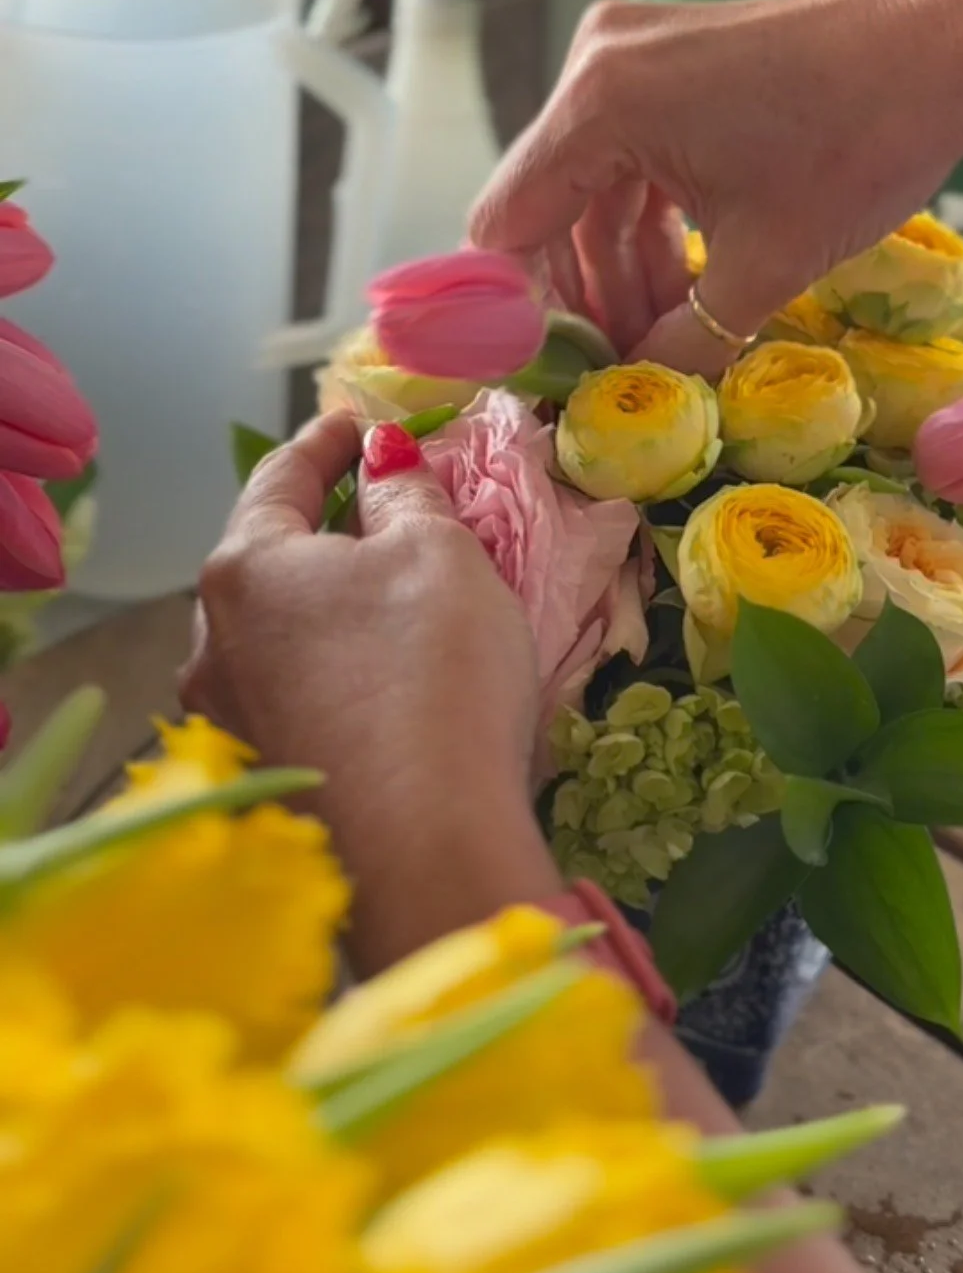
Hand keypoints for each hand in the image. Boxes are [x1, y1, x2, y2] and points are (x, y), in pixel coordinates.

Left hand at [180, 413, 560, 968]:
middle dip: (322, 527)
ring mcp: (228, 719)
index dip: (327, 441)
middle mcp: (211, 642)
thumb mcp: (441, 555)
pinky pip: (294, 692)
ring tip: (388, 592)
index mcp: (243, 569)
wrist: (426, 851)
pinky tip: (380, 676)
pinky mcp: (262, 779)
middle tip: (381, 503)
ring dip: (326, 604)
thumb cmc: (436, 674)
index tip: (359, 421)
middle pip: (267, 559)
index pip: (280, 476)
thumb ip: (407, 494)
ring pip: (276, 634)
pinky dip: (332, 666)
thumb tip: (383, 460)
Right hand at [470, 0, 962, 373]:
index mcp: (600, 103)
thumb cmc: (861, 147)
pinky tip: (687, 288)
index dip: (515, 310)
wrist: (953, 52)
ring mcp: (635, 52)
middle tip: (611, 374)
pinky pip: (633, 154)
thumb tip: (634, 397)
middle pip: (548, 206)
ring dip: (621, 269)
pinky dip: (652, 222)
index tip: (541, 376)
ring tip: (662, 343)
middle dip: (580, 297)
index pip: (508, 224)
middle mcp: (598, 63)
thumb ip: (683, 344)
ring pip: (594, 187)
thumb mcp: (766, 268)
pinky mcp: (674, 57)